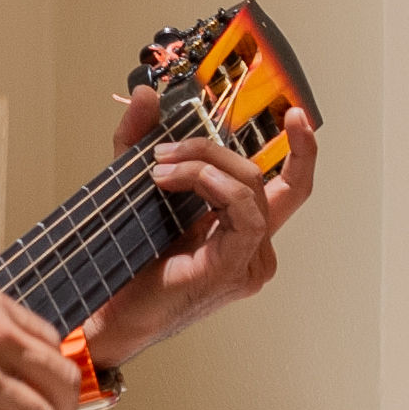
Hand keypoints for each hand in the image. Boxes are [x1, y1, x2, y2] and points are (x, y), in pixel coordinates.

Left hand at [111, 68, 313, 351]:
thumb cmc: (126, 266)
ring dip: (205, 164)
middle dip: (211, 150)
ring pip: (251, 187)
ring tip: (160, 168)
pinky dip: (211, 184)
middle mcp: (255, 249)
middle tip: (165, 150)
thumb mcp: (136, 188)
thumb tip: (145, 95)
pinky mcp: (235, 269)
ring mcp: (250, 262)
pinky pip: (244, 210)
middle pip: (259, 177)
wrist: (107, 315)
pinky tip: (173, 181)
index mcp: (241, 233)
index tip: (295, 114)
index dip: (301, 150)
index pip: (289, 188)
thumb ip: (140, 142)